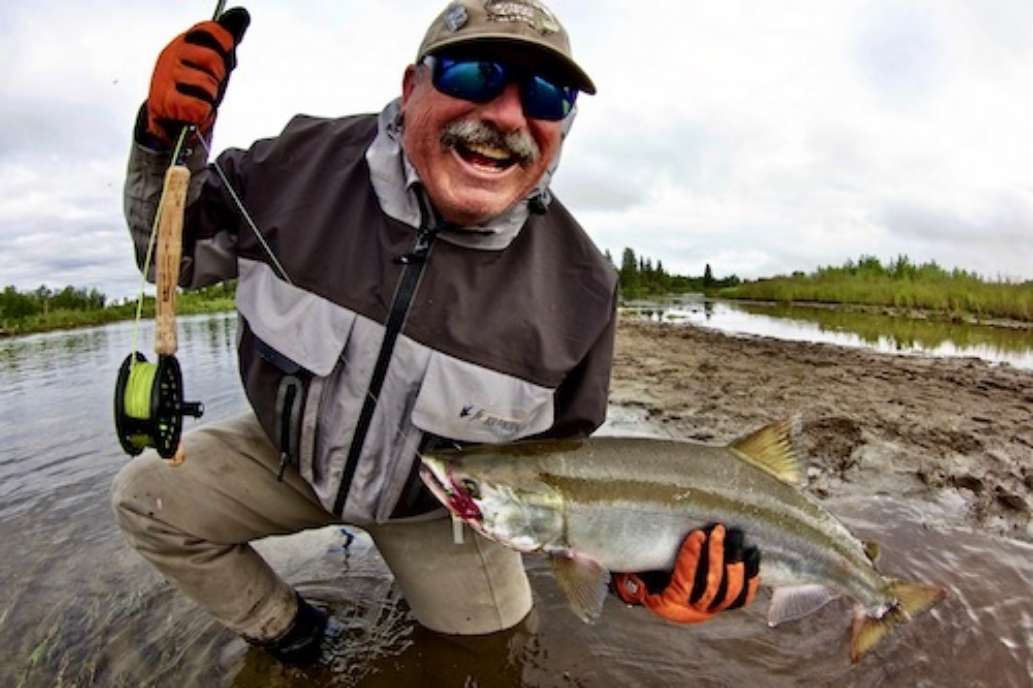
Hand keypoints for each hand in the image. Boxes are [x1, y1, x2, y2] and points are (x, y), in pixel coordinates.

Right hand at [146, 8, 250, 143]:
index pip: (209, 30)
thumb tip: (241, 15)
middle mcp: (173, 54)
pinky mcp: (164, 101)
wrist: (169, 116)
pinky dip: (203, 114)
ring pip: (206, 84)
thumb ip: (223, 42)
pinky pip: (199, 106)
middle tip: (209, 84)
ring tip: (200, 99)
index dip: (224, 42)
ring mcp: (166, 76)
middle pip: (212, 58)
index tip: (226, 52)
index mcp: (185, 43)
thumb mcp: (210, 62)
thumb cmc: (192, 88)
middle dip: (217, 76)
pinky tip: (194, 112)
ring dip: (209, 97)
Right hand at [612, 524, 759, 623]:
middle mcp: (694, 611)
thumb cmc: (645, 579)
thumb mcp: (632, 573)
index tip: (697, 534)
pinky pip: (744, 596)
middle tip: (719, 530)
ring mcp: (713, 610)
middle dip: (717, 557)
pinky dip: (752, 577)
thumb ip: (622, 563)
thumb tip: (589, 548)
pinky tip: (753, 555)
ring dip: (736, 564)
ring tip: (736, 538)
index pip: (684, 581)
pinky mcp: (726, 605)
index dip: (692, 558)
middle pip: (711, 586)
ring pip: (731, 592)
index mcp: (670, 603)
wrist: (662, 601)